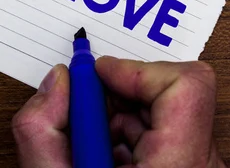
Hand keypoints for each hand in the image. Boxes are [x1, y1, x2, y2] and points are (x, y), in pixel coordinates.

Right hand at [12, 57, 224, 167]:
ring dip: (120, 119)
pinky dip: (129, 137)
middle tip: (84, 118)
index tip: (100, 77)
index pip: (186, 88)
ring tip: (93, 151)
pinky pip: (164, 131)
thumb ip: (43, 130)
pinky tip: (107, 162)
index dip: (137, 71)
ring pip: (164, 111)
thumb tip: (57, 84)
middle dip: (117, 97)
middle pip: (171, 93)